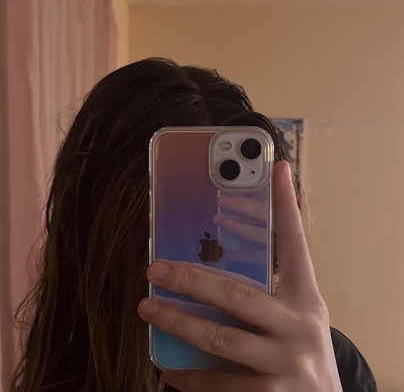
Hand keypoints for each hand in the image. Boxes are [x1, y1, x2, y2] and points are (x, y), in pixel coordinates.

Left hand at [138, 161, 342, 391]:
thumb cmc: (302, 347)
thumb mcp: (299, 313)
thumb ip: (268, 289)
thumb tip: (220, 261)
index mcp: (306, 299)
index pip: (295, 245)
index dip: (286, 206)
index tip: (275, 169)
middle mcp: (298, 328)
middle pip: (236, 295)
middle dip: (190, 279)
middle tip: (154, 268)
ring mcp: (284, 366)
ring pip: (219, 340)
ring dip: (177, 324)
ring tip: (147, 309)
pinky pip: (218, 386)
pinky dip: (189, 377)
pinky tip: (169, 370)